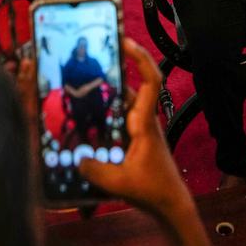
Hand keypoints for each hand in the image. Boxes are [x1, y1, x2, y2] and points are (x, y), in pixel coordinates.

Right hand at [80, 38, 194, 218]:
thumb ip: (97, 171)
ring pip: (120, 103)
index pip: (151, 81)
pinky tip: (81, 119)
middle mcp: (142, 120)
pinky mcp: (133, 138)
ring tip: (76, 87)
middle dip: (112, 71)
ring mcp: (138, 128)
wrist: (169, 203)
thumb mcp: (120, 183)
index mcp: (145, 123)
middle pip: (130, 87)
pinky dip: (102, 115)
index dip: (141, 58)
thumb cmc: (152, 190)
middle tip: (86, 60)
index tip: (125, 42)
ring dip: (103, 94)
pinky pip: (116, 118)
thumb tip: (76, 158)